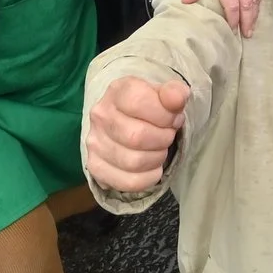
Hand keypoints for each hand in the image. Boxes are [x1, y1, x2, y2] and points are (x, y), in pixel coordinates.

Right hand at [85, 76, 188, 192]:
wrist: (127, 121)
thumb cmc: (150, 107)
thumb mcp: (163, 94)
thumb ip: (174, 92)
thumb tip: (177, 98)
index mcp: (117, 90)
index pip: (138, 102)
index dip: (164, 114)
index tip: (174, 118)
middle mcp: (100, 115)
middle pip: (137, 136)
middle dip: (163, 138)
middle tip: (168, 135)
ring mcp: (95, 143)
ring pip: (133, 161)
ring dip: (157, 158)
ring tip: (160, 149)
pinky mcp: (96, 167)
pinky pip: (127, 182)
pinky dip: (148, 178)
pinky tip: (153, 168)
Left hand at [183, 0, 260, 36]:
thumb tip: (186, 3)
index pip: (232, 4)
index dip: (234, 19)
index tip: (233, 30)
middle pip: (247, 4)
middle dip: (248, 21)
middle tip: (246, 35)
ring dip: (255, 13)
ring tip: (252, 26)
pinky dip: (258, 1)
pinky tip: (255, 10)